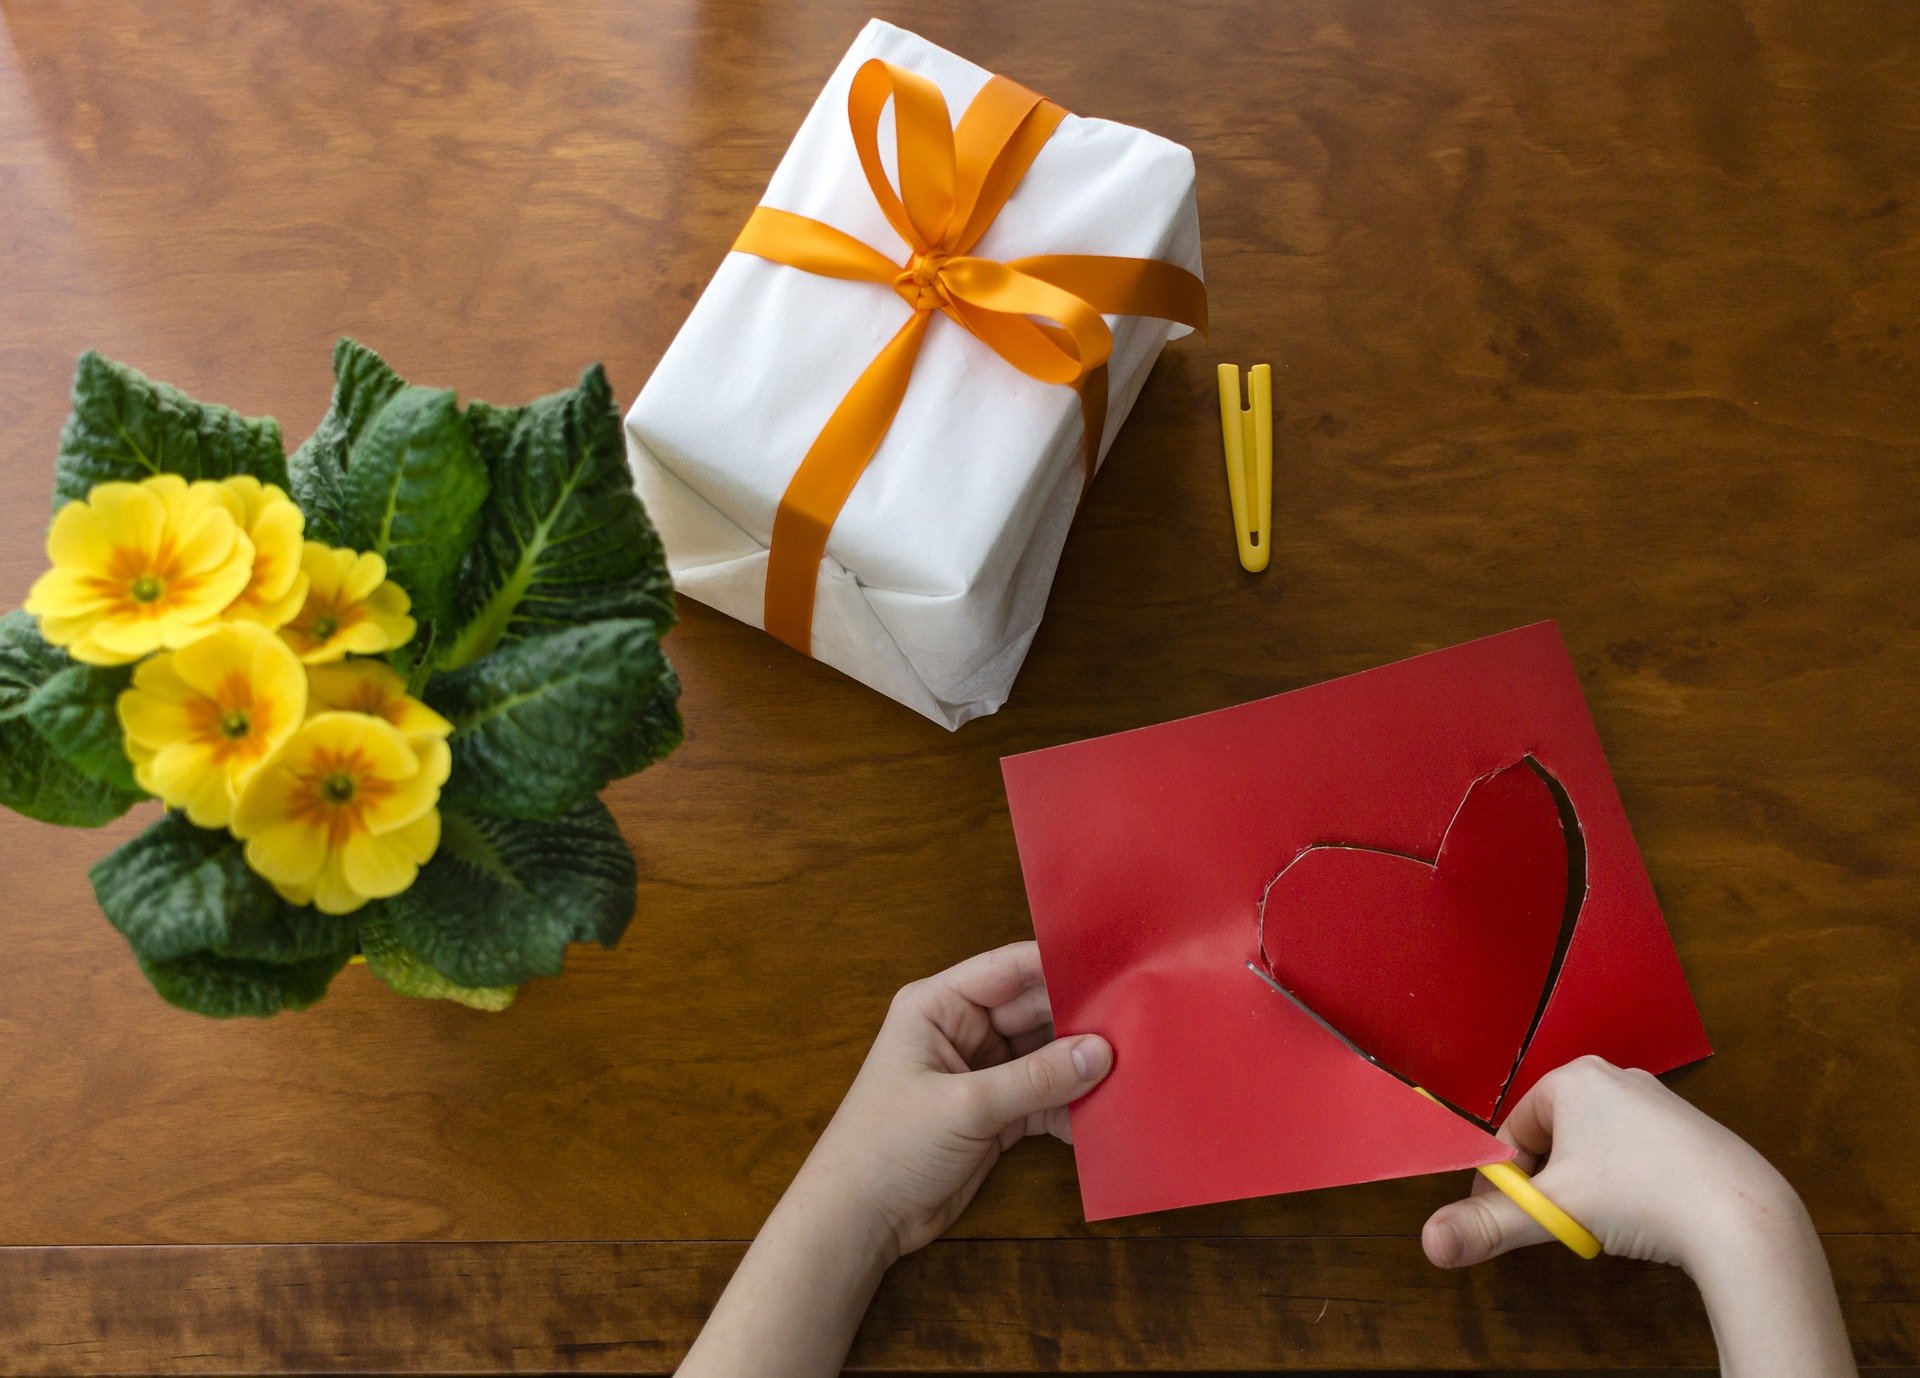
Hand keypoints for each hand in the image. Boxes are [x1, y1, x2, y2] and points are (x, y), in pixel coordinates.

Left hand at [792, 941, 1111, 1261]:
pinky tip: (1105, 1114)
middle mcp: (963, 1031)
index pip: (1009, 969)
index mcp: (940, 1006)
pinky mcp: (995, 1114)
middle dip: (1080, 1022)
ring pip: (1044, 1057)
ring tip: (1134, 1069)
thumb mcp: (965, 1106)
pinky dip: (1069, 1106)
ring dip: (1080, 1067)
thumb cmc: (889, 1145)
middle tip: (1139, 1026)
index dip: (1059, 964)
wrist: (859, 1220)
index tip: (1115, 965)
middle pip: (1034, 1013)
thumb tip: (1101, 1051)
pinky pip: (1043, 1098)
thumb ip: (1036, 1079)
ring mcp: (981, 1073)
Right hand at [1423, 1055, 1803, 1272]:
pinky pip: (1635, 1155)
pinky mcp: (1690, 1130)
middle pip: (1553, 1137)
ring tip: (1609, 1221)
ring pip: (1594, 1149)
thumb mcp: (1554, 1213)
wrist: (1741, 1215)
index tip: (1520, 1215)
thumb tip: (1429, 1243)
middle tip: (1566, 1221)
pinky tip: (1648, 1215)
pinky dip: (1629, 1186)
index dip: (1509, 1178)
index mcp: (1573, 1079)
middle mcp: (1615, 1078)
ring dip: (1588, 1186)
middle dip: (1551, 1182)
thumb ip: (1487, 1227)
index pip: (1514, 1128)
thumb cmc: (1642, 1197)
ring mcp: (1657, 1101)